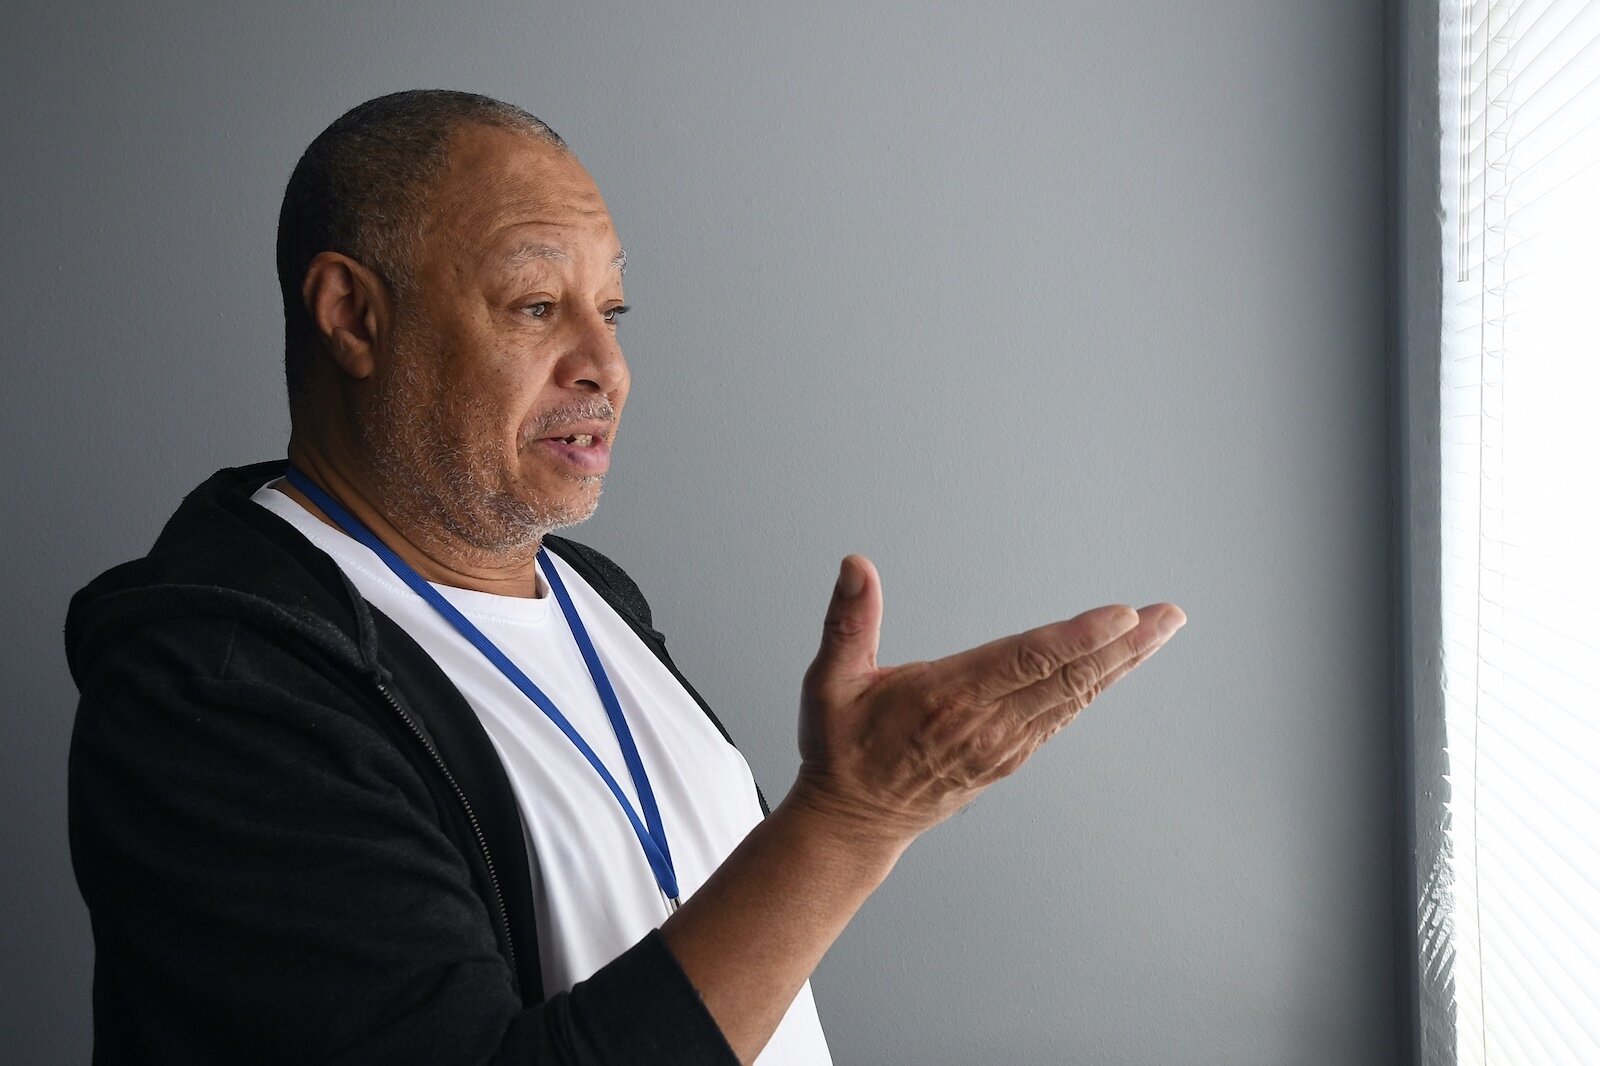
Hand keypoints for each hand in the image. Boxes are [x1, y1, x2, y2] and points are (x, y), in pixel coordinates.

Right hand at [790, 554, 1184, 849]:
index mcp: (948, 700)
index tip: (1122, 615)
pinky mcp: (1010, 757)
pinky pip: (1062, 715)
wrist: (852, 823)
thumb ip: (847, 621)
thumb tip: (856, 566)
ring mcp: (1004, 746)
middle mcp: (986, 726)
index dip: (1078, 638)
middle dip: (1125, 645)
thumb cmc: (842, 749)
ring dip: (1121, 664)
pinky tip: (1117, 667)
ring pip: (1074, 698)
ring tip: (1158, 632)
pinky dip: (1095, 686)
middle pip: (1069, 678)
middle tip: (1169, 615)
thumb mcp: (828, 683)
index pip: (1025, 661)